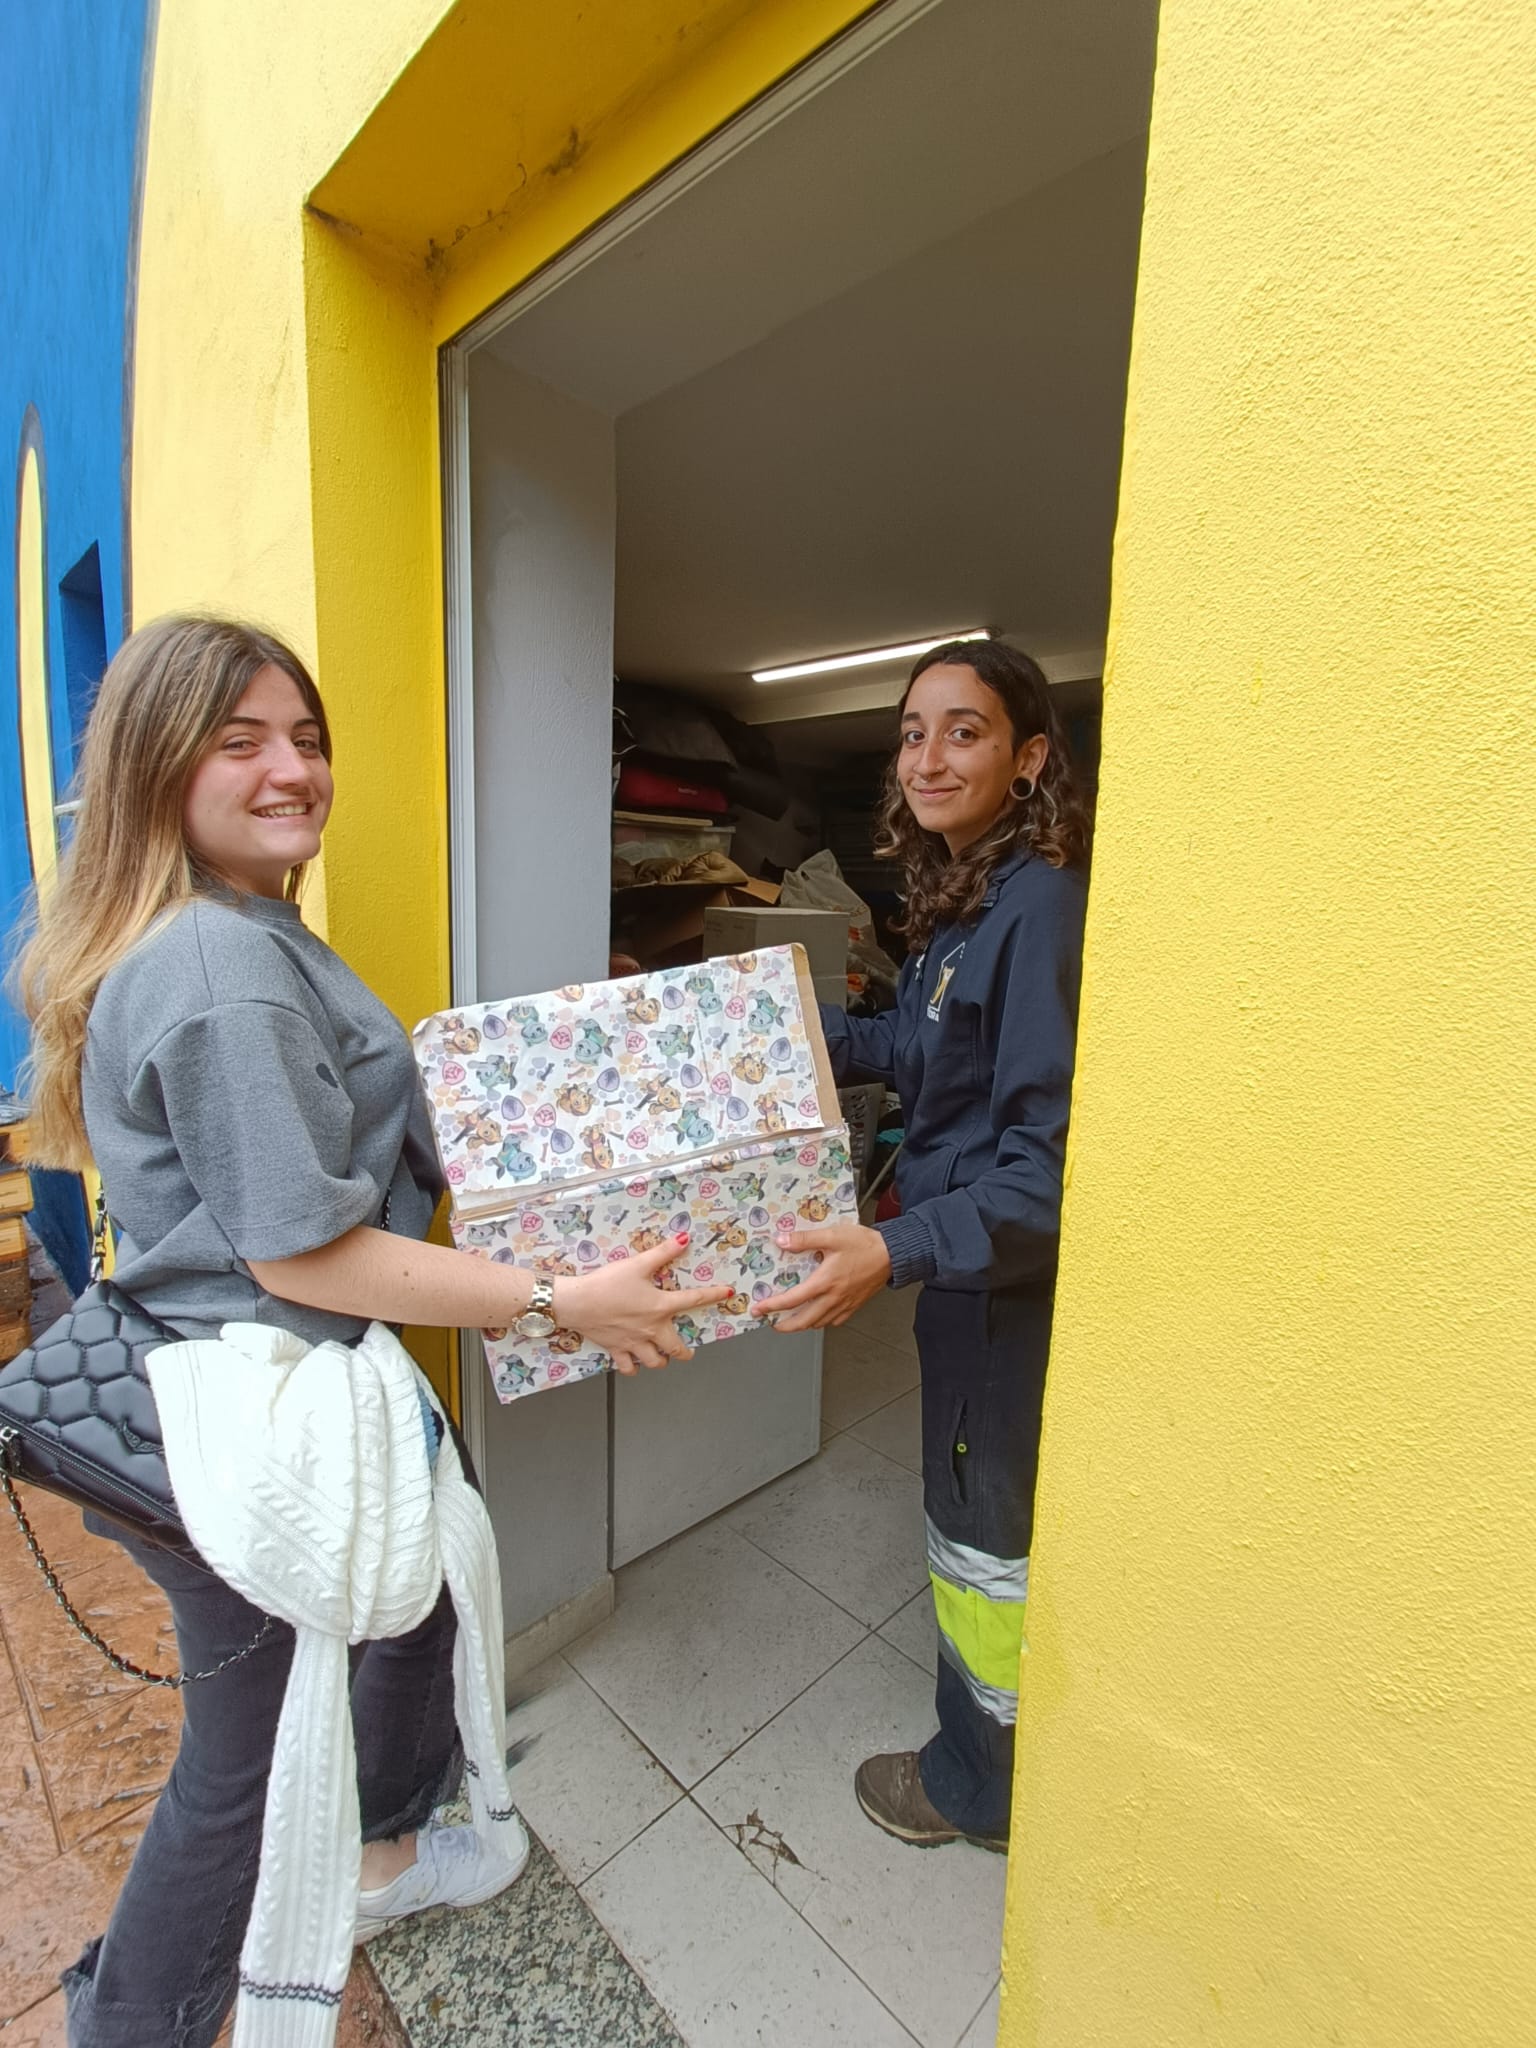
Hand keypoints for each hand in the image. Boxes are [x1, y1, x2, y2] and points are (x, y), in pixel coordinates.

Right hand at [554, 1238, 732, 1374]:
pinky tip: (635, 1362)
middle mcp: (651, 1329)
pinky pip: (628, 1367)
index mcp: (660, 1307)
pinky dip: (633, 1368)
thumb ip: (662, 1253)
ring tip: (661, 1357)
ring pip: (655, 1362)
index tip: (727, 1293)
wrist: (577, 1302)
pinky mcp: (616, 1349)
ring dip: (661, 1361)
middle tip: (687, 1352)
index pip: (694, 1300)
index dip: (714, 1295)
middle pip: (676, 1349)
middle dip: (684, 1352)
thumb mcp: (637, 1264)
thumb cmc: (607, 1283)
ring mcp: (634, 1343)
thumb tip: (684, 1239)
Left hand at [750, 1223, 892, 1332]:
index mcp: (825, 1282)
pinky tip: (819, 1315)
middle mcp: (833, 1298)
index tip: (759, 1309)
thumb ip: (805, 1239)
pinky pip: (835, 1321)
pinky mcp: (855, 1305)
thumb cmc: (865, 1245)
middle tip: (772, 1323)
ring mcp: (845, 1304)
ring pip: (819, 1323)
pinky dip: (822, 1322)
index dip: (773, 1306)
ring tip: (792, 1319)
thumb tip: (782, 1241)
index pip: (792, 1300)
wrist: (892, 1254)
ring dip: (802, 1324)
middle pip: (804, 1321)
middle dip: (785, 1326)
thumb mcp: (832, 1236)